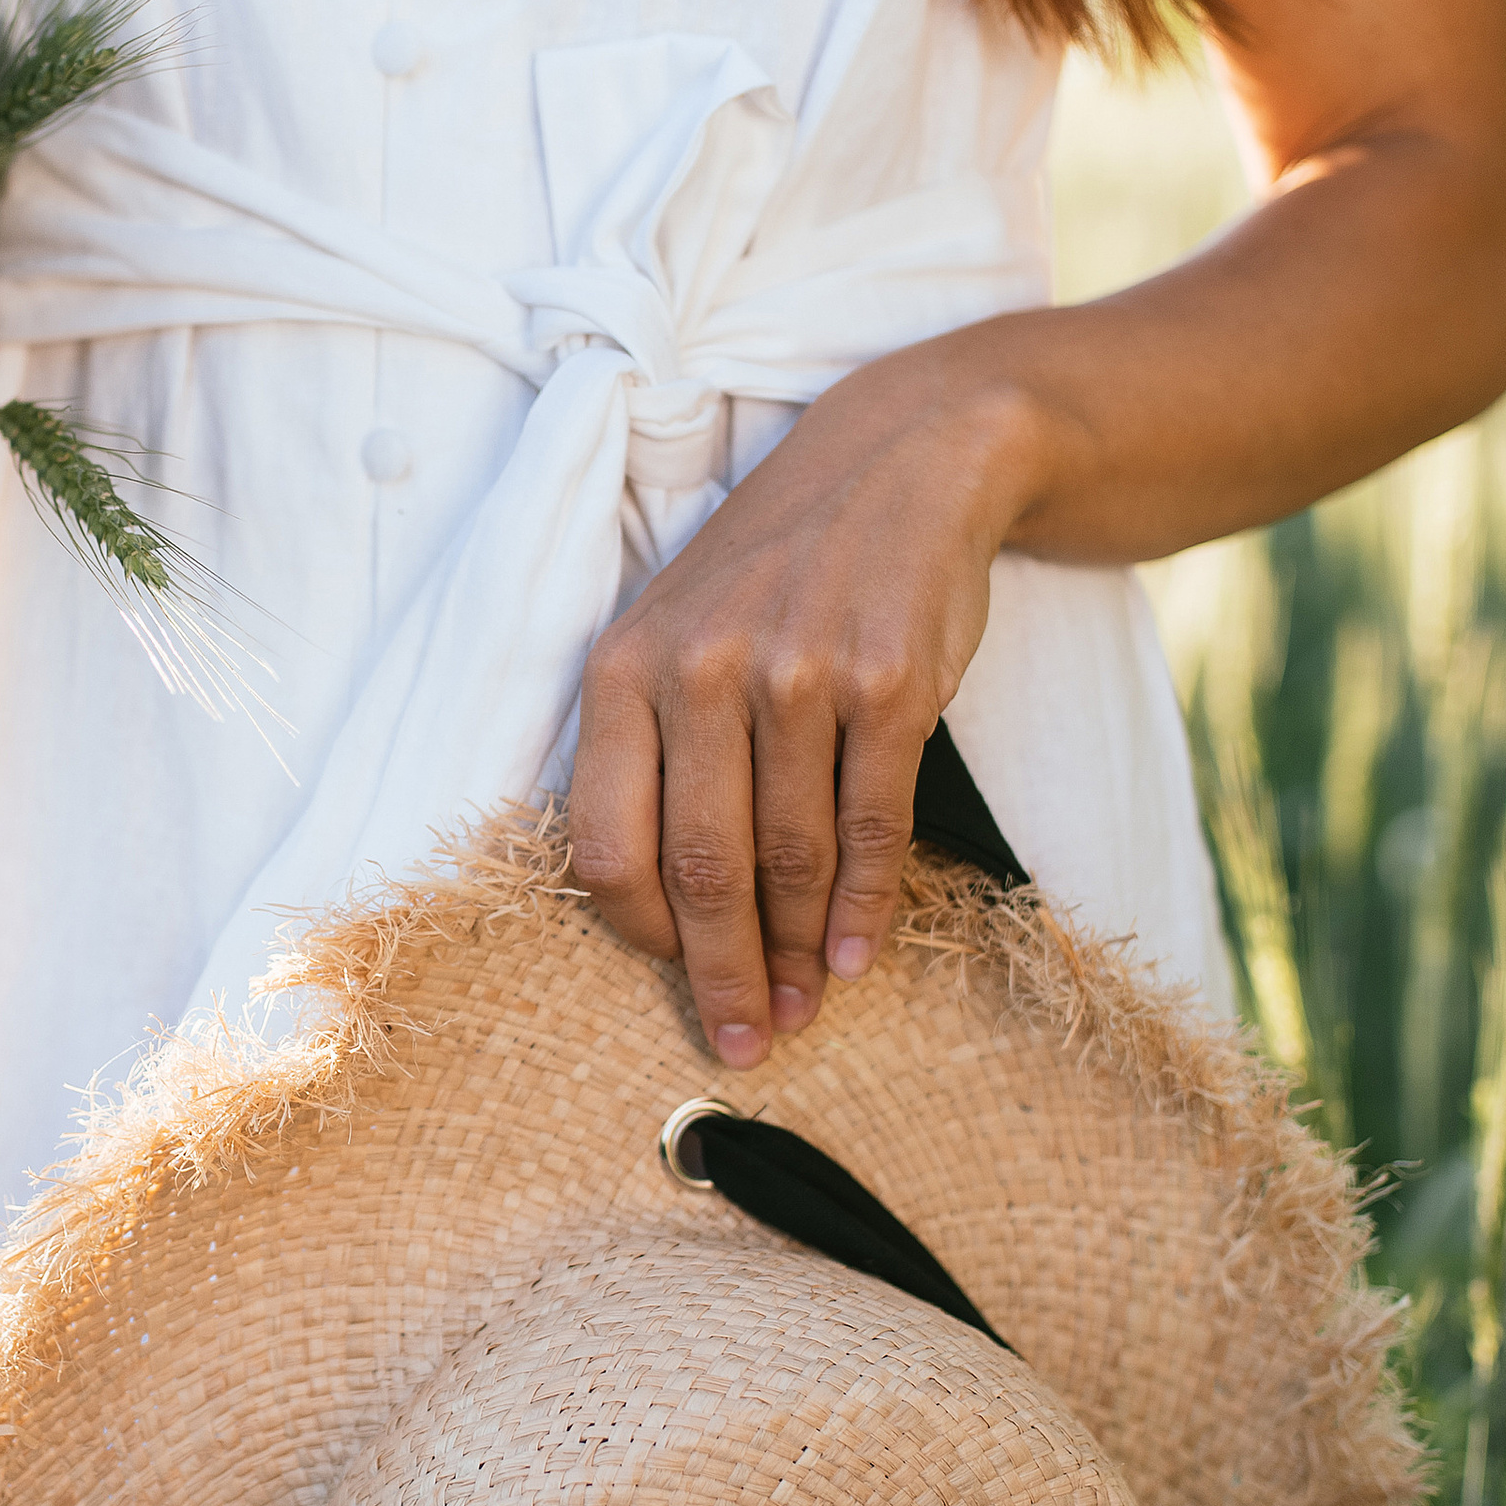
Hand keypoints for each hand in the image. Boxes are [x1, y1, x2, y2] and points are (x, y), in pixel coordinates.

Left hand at [566, 344, 1040, 1064]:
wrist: (899, 463)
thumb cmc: (775, 574)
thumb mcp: (677, 632)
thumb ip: (652, 748)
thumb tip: (659, 904)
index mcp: (624, 668)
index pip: (606, 844)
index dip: (642, 935)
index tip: (673, 984)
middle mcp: (700, 670)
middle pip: (702, 870)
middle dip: (722, 976)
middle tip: (742, 1043)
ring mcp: (797, 673)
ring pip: (789, 857)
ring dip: (795, 953)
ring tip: (802, 1006)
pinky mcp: (889, 681)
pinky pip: (871, 825)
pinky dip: (863, 906)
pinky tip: (854, 955)